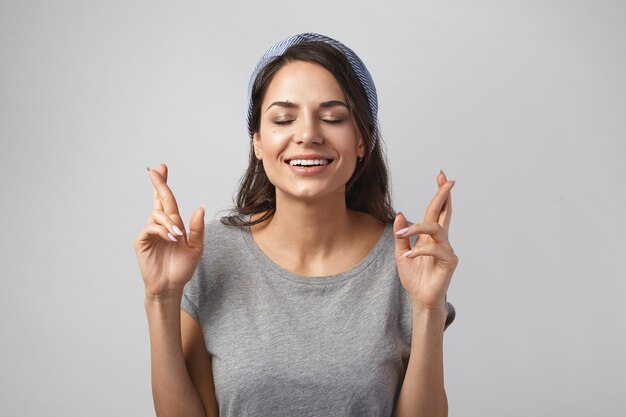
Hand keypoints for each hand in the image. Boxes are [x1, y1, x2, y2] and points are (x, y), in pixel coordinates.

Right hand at [133, 163, 204, 297]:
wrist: (171, 286)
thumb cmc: (182, 268)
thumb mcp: (196, 247)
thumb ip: (197, 228)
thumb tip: (200, 207)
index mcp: (172, 224)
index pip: (168, 200)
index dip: (163, 184)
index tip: (162, 167)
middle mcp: (160, 225)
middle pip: (158, 199)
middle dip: (158, 184)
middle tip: (155, 170)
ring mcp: (149, 232)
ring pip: (158, 214)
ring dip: (169, 222)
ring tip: (177, 236)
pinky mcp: (141, 241)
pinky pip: (150, 227)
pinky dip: (162, 230)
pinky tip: (170, 238)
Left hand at [394, 170, 457, 311]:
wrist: (419, 298)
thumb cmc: (414, 276)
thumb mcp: (401, 253)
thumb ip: (401, 235)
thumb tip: (401, 214)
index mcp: (430, 236)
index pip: (436, 211)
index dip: (440, 194)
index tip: (441, 176)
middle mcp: (440, 240)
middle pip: (444, 213)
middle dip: (444, 196)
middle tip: (447, 181)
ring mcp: (446, 250)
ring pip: (437, 229)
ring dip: (418, 228)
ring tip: (403, 235)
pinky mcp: (449, 262)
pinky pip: (435, 249)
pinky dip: (419, 250)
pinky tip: (408, 256)